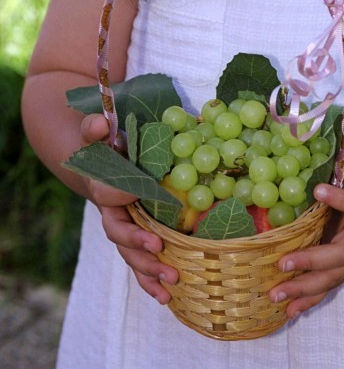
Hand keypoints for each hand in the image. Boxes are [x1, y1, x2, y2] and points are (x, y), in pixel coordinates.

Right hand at [81, 114, 178, 303]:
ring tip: (171, 283)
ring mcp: (123, 229)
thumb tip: (99, 124)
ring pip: (131, 255)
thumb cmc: (104, 147)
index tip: (134, 194)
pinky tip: (167, 296)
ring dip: (149, 270)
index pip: (107, 194)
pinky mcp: (135, 239)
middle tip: (160, 251)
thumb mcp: (96, 134)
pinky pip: (141, 263)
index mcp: (102, 186)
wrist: (100, 164)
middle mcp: (111, 213)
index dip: (119, 196)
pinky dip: (151, 281)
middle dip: (139, 246)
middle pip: (120, 235)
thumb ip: (94, 129)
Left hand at [269, 167, 343, 318]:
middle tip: (282, 264)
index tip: (320, 189)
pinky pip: (330, 285)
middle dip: (310, 261)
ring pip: (332, 277)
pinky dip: (309, 299)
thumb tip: (316, 150)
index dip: (339, 197)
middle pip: (339, 255)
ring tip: (277, 297)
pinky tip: (289, 311)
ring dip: (304, 289)